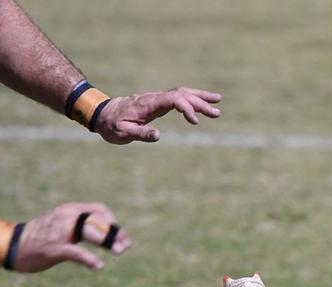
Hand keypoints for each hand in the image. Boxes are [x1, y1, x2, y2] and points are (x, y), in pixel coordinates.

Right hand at [7, 202, 130, 272]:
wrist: (13, 245)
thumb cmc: (43, 237)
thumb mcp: (65, 227)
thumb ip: (85, 229)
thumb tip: (113, 240)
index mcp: (70, 210)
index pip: (99, 210)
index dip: (114, 223)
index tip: (123, 237)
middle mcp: (67, 217)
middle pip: (98, 221)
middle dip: (114, 233)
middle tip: (126, 246)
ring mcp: (60, 232)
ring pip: (89, 233)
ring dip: (108, 243)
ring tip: (119, 251)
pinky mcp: (55, 248)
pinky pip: (76, 252)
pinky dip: (89, 259)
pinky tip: (98, 266)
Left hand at [94, 87, 220, 143]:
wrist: (101, 113)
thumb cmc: (111, 125)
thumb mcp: (123, 133)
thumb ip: (140, 134)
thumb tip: (159, 136)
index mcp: (148, 104)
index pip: (173, 100)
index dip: (187, 108)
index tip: (196, 122)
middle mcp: (154, 98)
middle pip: (182, 95)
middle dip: (200, 103)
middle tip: (217, 113)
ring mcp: (157, 99)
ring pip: (182, 93)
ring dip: (200, 97)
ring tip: (218, 100)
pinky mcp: (158, 102)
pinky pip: (178, 97)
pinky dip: (192, 99)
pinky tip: (202, 103)